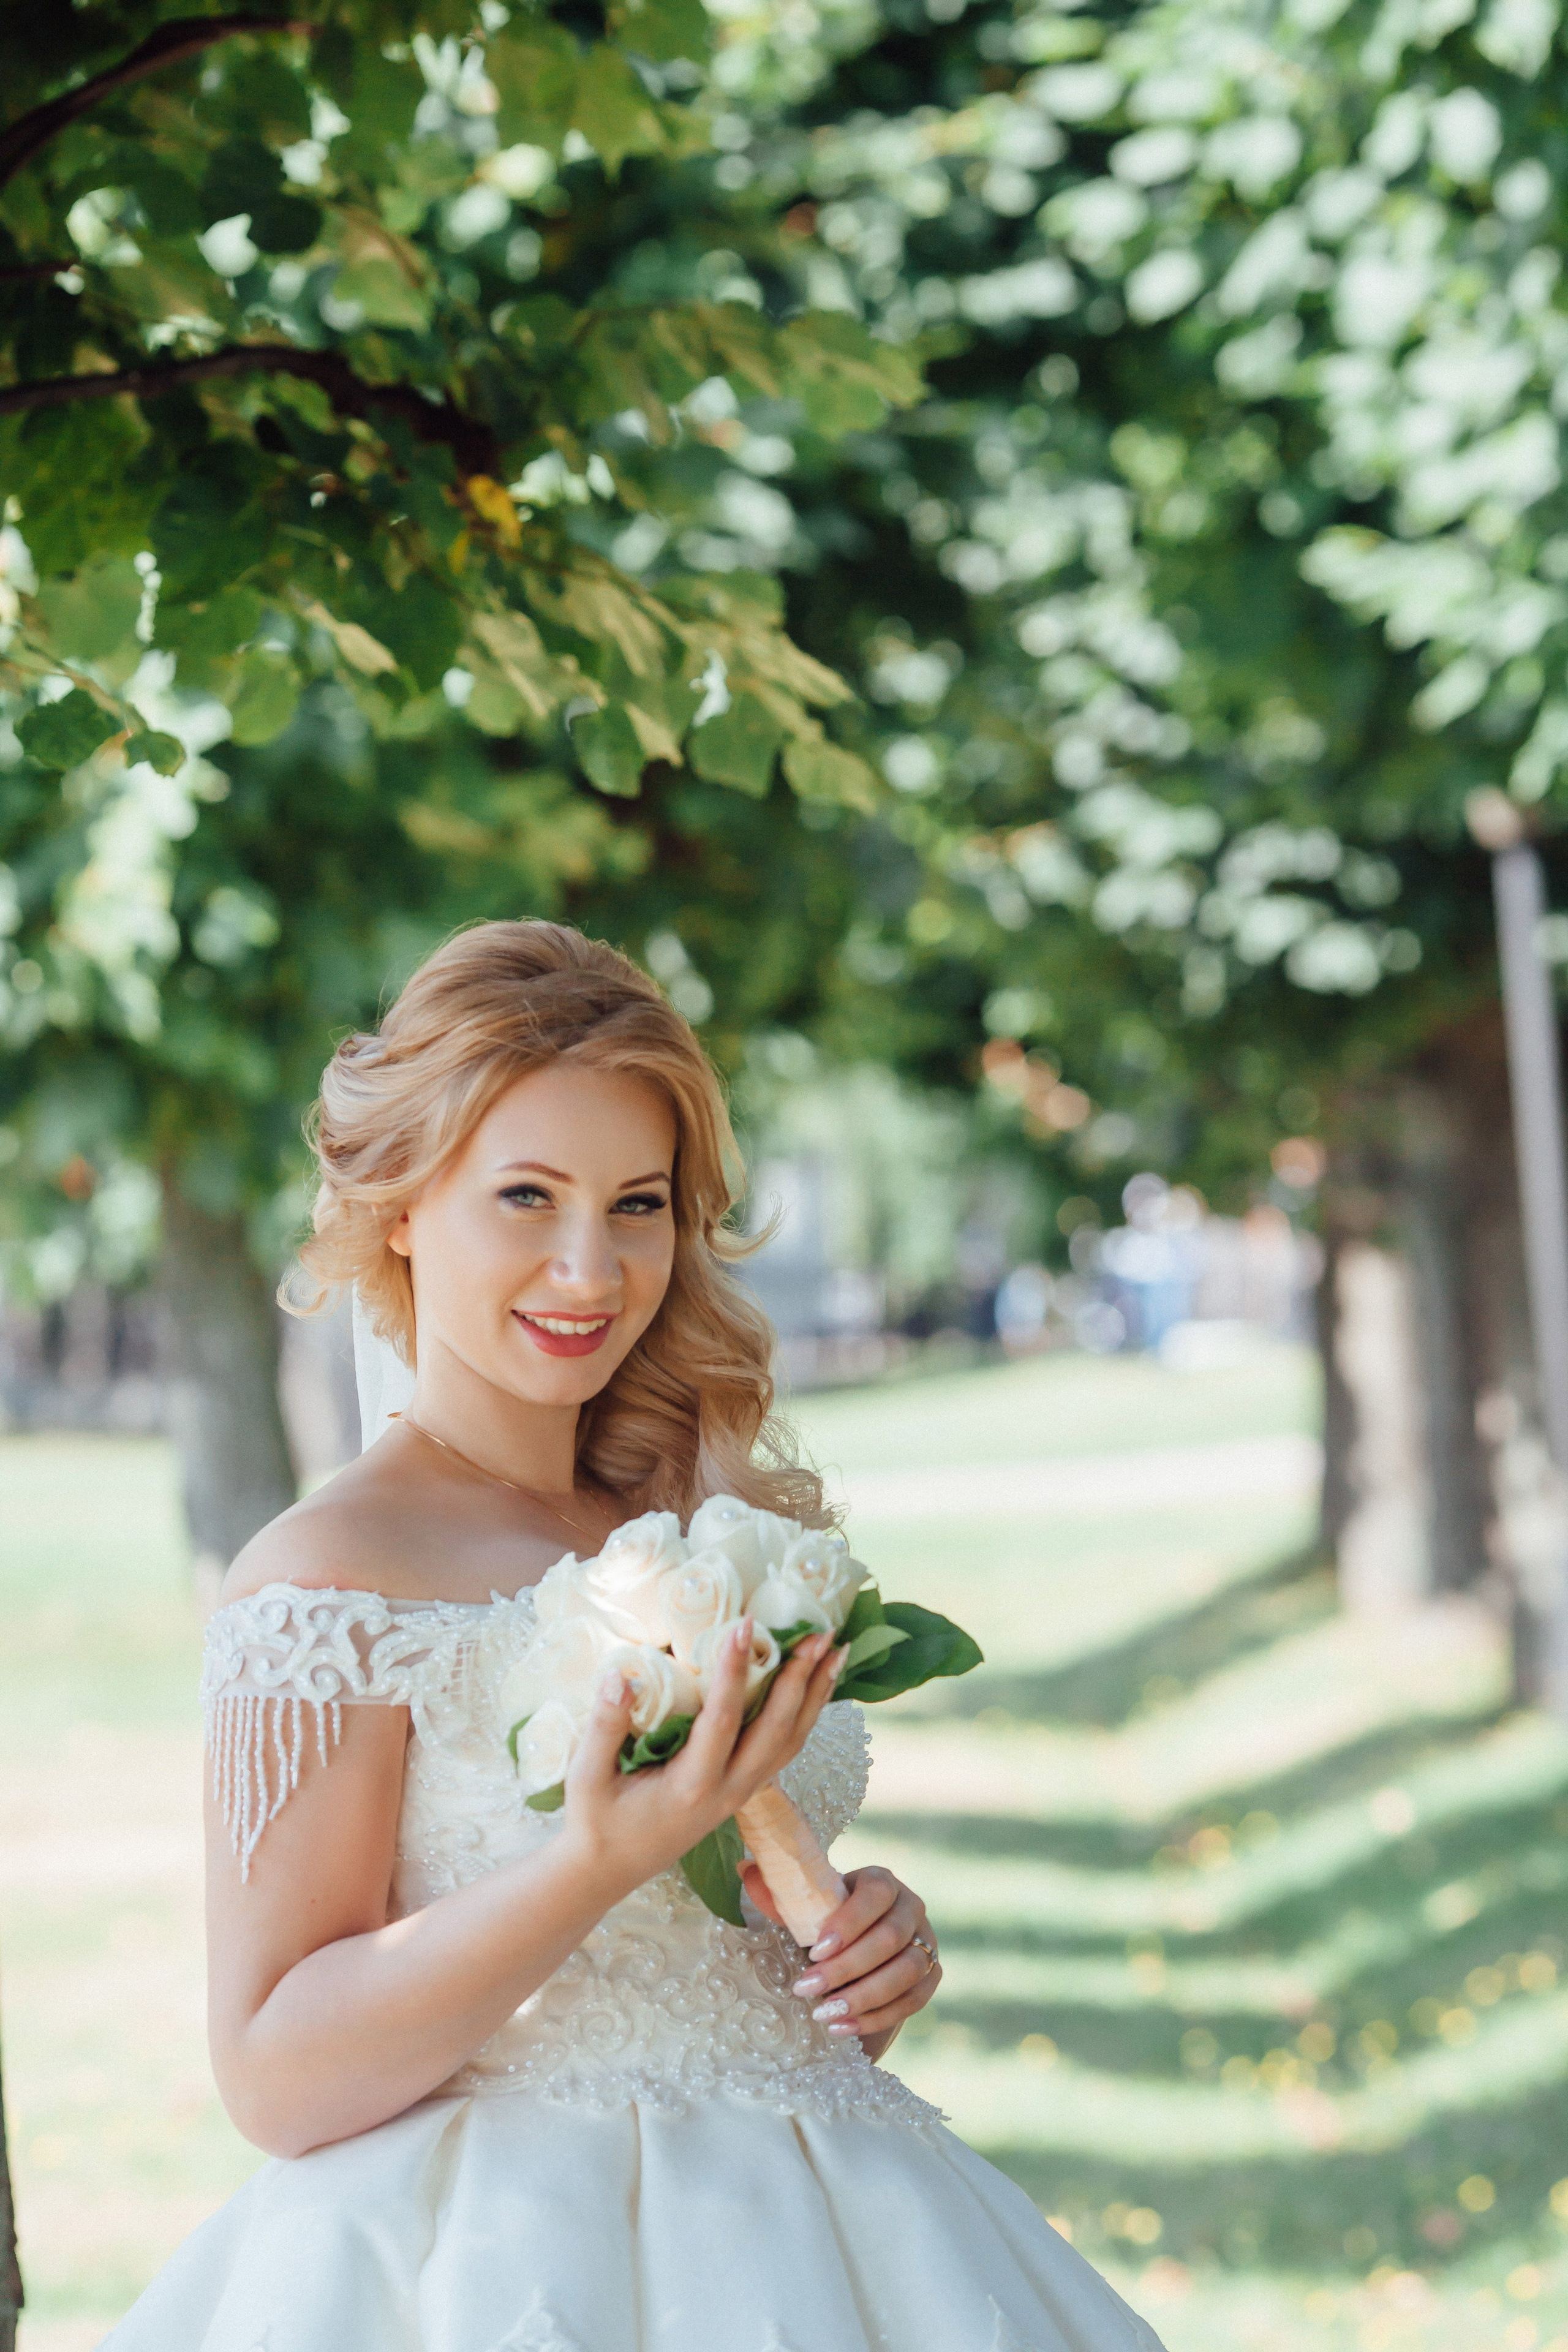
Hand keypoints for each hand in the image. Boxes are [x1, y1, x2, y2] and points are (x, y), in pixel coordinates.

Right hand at [559, 1619, 845, 1903]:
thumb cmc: (594, 1822)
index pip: (721, 1721)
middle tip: (820, 1633)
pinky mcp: (741, 1793)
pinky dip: (804, 1716)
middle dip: (800, 1680)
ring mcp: (739, 1796)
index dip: (734, 1672)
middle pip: (776, 1733)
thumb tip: (620, 1675)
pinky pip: (783, 1752)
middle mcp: (725, 1793)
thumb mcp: (585, 1778)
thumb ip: (603, 1727)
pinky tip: (814, 1688)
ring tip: (835, 1651)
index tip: (745, 1625)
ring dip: (814, 1697)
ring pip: (790, 1744)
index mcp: (689, 1787)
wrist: (606, 1872)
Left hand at [753, 1864, 940, 2060]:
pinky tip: (843, 2029)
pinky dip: (878, 2017)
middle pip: (890, 1938)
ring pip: (907, 1971)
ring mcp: (927, 1943)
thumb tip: (745, 1873)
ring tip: (824, 2015)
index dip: (849, 1922)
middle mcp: (911, 1907)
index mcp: (881, 1880)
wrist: (855, 1948)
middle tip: (805, 1989)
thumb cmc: (823, 1921)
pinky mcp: (931, 1976)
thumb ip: (779, 1893)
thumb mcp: (803, 1906)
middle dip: (846, 1968)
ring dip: (864, 1997)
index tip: (813, 1950)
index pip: (876, 1894)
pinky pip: (914, 2000)